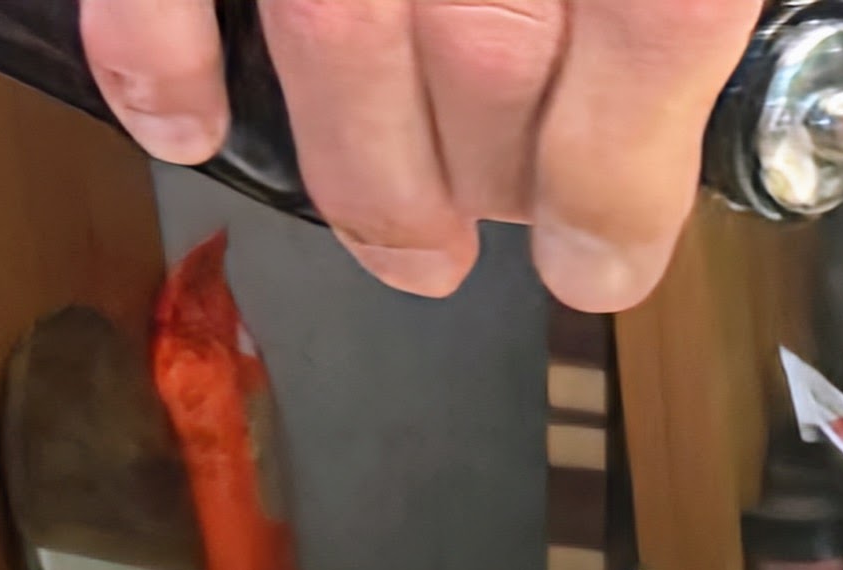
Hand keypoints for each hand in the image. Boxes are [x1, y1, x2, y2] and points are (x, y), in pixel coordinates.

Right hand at [81, 0, 762, 311]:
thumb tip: (680, 73)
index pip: (655, 37)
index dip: (624, 184)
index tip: (605, 259)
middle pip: (490, 58)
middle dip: (501, 181)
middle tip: (509, 221)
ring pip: (340, 44)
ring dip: (375, 176)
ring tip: (409, 237)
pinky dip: (162, 66)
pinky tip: (191, 125)